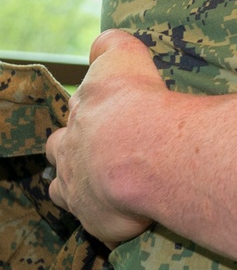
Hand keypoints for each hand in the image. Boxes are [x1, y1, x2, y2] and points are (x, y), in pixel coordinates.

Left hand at [47, 31, 163, 245]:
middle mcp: (72, 150)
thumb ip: (110, 46)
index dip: (91, 110)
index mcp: (82, 112)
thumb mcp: (123, 56)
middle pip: (59, 148)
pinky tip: (124, 215)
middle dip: (70, 148)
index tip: (106, 112)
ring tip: (97, 187)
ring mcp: (79, 188)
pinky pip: (96, 224)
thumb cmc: (136, 101)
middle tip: (95, 150)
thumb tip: (101, 44)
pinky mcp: (96, 220)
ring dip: (76, 186)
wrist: (143, 151)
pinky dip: (106, 219)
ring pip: (63, 189)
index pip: (77, 109)